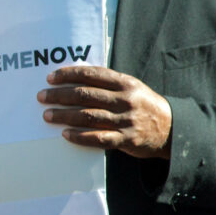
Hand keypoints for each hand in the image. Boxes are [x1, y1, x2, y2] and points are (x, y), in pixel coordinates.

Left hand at [39, 66, 172, 158]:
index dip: (68, 75)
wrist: (173, 130)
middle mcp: (125, 99)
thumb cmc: (143, 105)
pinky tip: (65, 134)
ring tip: (48, 115)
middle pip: (85, 95)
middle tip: (42, 97)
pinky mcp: (127, 140)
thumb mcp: (131, 87)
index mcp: (125, 83)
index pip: (91, 74)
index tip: (50, 78)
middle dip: (60, 95)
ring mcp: (126, 120)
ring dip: (65, 115)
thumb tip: (74, 78)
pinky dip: (80, 136)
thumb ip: (108, 82)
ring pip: (89, 116)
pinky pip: (99, 138)